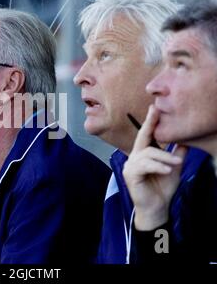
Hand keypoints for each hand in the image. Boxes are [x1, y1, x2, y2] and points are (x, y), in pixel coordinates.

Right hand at [123, 105, 186, 230]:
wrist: (157, 207)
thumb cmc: (162, 188)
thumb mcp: (173, 168)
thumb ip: (177, 154)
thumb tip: (185, 139)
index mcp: (143, 154)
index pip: (146, 135)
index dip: (150, 121)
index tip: (154, 107)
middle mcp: (134, 157)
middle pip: (143, 138)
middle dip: (149, 124)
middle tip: (155, 110)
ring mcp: (130, 165)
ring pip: (148, 153)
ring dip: (164, 158)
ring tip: (176, 164)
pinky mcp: (130, 174)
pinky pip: (145, 165)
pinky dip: (157, 167)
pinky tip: (166, 170)